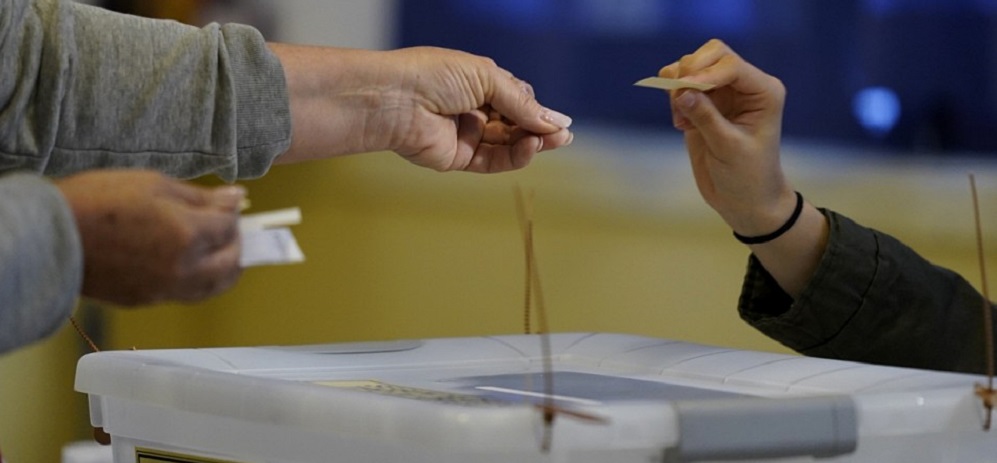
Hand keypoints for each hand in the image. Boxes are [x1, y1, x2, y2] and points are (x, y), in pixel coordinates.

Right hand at [55, 169, 245, 305]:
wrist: (52, 235)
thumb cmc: (98, 200)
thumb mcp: (153, 184)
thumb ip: (200, 197)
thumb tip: (236, 199)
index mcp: (188, 235)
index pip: (229, 228)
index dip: (232, 214)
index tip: (228, 204)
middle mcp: (183, 268)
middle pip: (230, 264)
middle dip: (236, 244)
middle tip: (227, 229)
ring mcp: (165, 289)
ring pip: (212, 288)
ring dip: (224, 269)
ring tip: (217, 251)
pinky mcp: (147, 301)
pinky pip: (186, 295)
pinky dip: (198, 281)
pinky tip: (189, 264)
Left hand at [271, 44, 573, 172]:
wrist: (394, 100)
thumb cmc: (433, 76)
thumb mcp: (486, 79)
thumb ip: (521, 104)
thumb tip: (557, 121)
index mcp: (476, 82)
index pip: (516, 98)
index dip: (536, 109)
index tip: (559, 120)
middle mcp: (471, 108)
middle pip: (515, 123)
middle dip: (540, 128)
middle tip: (564, 136)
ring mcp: (465, 134)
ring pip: (507, 144)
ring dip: (532, 143)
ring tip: (553, 141)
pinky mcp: (457, 158)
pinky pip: (492, 161)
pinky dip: (514, 156)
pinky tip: (529, 147)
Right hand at [662, 39, 827, 296]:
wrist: (745, 201)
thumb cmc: (748, 177)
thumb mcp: (728, 149)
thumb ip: (706, 118)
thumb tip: (682, 92)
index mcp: (762, 91)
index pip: (730, 66)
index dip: (704, 73)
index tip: (683, 92)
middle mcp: (744, 86)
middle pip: (711, 55)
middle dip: (690, 72)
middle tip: (678, 100)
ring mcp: (723, 93)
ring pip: (692, 68)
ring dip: (679, 87)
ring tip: (681, 119)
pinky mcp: (704, 105)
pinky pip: (682, 86)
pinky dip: (674, 99)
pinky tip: (681, 124)